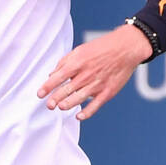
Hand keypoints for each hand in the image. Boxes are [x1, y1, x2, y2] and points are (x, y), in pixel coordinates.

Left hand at [37, 25, 152, 120]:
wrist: (126, 48)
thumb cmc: (101, 48)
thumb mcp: (80, 50)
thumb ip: (65, 62)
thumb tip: (51, 75)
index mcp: (78, 63)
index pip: (58, 77)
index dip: (47, 87)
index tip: (39, 94)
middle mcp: (86, 74)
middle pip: (67, 89)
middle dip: (55, 98)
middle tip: (48, 105)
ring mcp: (97, 84)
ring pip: (79, 98)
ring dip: (68, 104)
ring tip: (60, 107)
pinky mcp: (107, 92)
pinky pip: (95, 105)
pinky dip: (87, 112)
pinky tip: (79, 116)